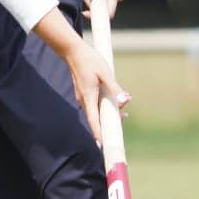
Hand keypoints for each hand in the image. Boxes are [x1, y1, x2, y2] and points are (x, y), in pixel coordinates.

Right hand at [32, 8, 127, 145]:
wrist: (73, 52)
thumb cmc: (90, 60)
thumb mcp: (106, 73)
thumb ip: (115, 88)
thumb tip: (125, 100)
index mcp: (89, 97)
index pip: (94, 121)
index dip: (99, 134)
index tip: (103, 146)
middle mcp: (84, 100)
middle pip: (96, 119)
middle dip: (109, 124)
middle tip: (123, 125)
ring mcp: (83, 98)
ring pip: (97, 111)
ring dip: (109, 114)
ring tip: (125, 112)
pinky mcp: (85, 94)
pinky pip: (95, 105)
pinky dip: (105, 106)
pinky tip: (117, 101)